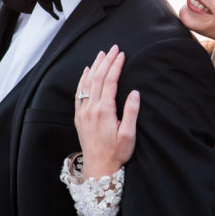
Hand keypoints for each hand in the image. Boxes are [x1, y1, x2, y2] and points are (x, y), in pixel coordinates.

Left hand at [75, 45, 139, 179]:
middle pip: (98, 78)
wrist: (98, 167)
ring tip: (101, 54)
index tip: (121, 54)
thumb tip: (135, 93)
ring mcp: (83, 112)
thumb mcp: (129, 135)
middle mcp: (91, 108)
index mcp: (104, 111)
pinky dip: (83, 79)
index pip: (110, 82)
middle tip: (113, 48)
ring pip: (87, 83)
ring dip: (95, 67)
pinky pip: (79, 92)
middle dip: (106, 61)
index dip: (116, 66)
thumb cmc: (116, 153)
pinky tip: (87, 72)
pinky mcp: (79, 117)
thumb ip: (131, 113)